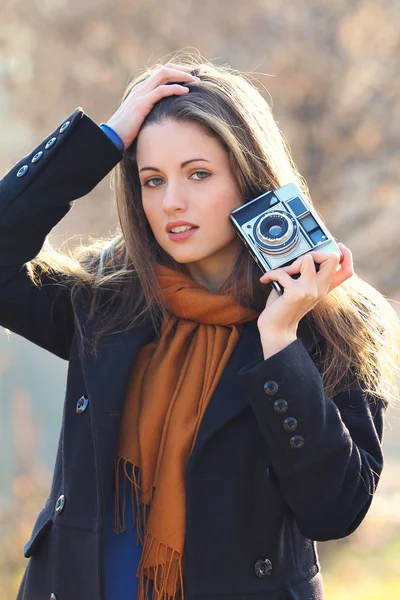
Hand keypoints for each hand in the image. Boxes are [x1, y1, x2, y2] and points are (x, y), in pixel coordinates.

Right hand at [106, 64, 199, 148]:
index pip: (160, 74)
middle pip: (164, 70)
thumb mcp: (142, 119)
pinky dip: (175, 89)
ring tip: (195, 80)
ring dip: (181, 76)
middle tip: (196, 75)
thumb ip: (152, 113)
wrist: (112, 137)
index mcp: (141, 90)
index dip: (176, 72)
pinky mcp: (142, 103)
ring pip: (163, 75)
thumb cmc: (127, 132)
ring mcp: (141, 94)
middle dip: (181, 70)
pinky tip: (186, 92)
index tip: (190, 77)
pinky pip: (161, 91)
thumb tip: (165, 117)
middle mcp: (141, 88)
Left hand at [257, 243, 353, 357]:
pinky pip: (283, 272)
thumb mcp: (299, 289)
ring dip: (291, 263)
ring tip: (282, 274)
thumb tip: (299, 255)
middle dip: (315, 252)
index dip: (346, 255)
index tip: (338, 246)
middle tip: (300, 263)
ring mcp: (310, 290)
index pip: (347, 271)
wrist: (277, 329)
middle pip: (333, 258)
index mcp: (324, 287)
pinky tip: (266, 280)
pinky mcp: (296, 293)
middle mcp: (321, 288)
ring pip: (308, 259)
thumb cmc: (284, 307)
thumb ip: (305, 275)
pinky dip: (271, 274)